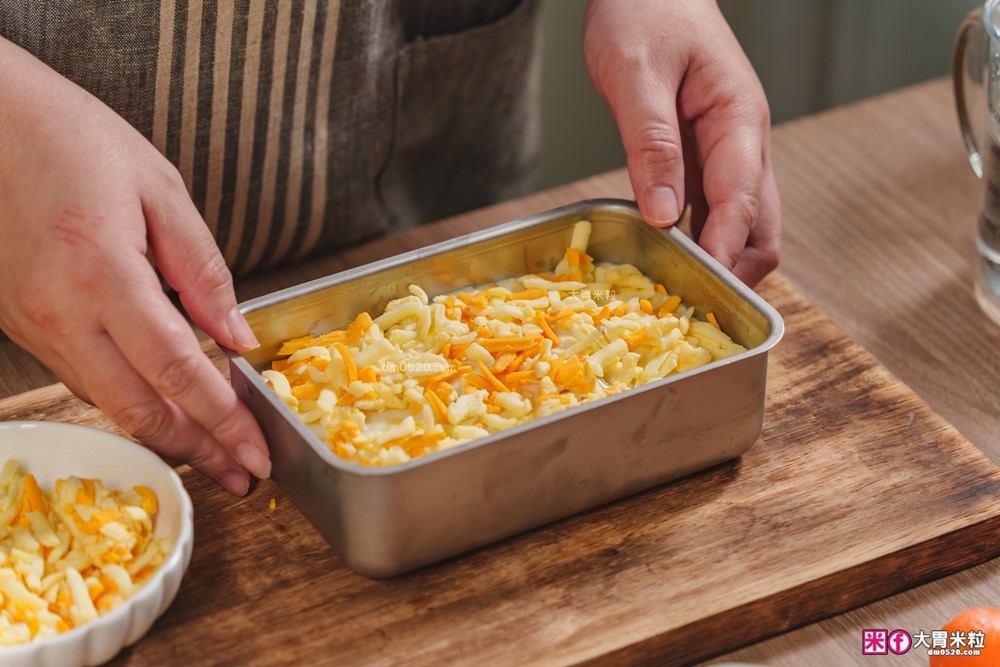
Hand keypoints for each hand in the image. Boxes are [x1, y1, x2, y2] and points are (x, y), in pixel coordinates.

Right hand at [0, 38, 269, 494]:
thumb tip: (237, 338)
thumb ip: (204, 271)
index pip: (177, 370)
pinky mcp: (20, 322)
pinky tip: (163, 409)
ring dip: (165, 435)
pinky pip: (82, 378)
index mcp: (104, 272)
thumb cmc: (74, 139)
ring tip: (213, 452)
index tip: (257, 453)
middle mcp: (62, 311)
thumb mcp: (161, 190)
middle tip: (242, 473)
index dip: (222, 421)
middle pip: (138, 408)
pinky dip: (129, 403)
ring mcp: (33, 323)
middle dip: (197, 451)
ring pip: (107, 402)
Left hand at [583, 0, 780, 285]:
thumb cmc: (645, 12)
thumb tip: (665, 215)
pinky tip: (664, 258)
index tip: (703, 291)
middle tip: (691, 306)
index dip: (725, 251)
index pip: (743, 200)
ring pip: (740, 225)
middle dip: (736, 270)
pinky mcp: (702, 160)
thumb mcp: (638, 75)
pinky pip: (708, 211)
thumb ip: (652, 143)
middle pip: (761, 227)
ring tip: (675, 295)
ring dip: (716, 261)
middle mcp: (743, 143)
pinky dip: (694, 240)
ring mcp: (726, 154)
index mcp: (739, 118)